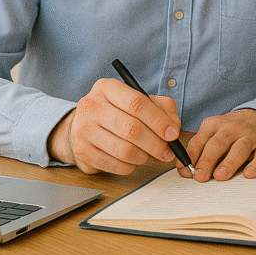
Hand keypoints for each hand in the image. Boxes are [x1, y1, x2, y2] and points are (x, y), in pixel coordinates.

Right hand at [48, 78, 182, 174]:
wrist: (84, 125)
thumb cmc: (118, 112)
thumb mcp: (139, 100)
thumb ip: (161, 107)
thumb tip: (173, 126)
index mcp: (107, 88)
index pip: (137, 103)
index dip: (159, 121)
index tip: (173, 134)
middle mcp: (91, 106)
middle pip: (131, 129)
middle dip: (155, 144)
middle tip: (167, 152)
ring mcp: (83, 129)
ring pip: (124, 150)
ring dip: (144, 157)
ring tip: (149, 155)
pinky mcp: (81, 151)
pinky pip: (115, 165)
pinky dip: (130, 166)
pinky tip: (133, 160)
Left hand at [181, 109, 255, 181]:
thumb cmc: (231, 133)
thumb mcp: (213, 134)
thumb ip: (198, 151)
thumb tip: (184, 171)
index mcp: (214, 125)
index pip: (199, 140)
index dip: (191, 156)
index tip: (185, 172)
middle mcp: (232, 128)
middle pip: (218, 143)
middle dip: (208, 160)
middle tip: (200, 176)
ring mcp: (251, 136)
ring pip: (239, 148)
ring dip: (229, 162)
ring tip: (221, 176)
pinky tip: (249, 174)